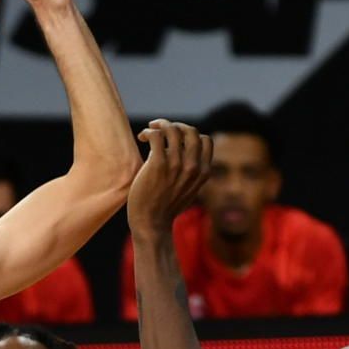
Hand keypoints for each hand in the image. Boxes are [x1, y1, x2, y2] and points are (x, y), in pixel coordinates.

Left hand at [127, 120, 212, 238]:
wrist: (151, 223)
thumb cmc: (166, 207)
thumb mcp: (189, 189)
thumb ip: (191, 171)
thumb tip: (183, 150)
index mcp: (203, 172)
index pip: (205, 140)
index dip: (191, 135)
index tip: (176, 138)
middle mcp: (192, 167)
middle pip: (191, 131)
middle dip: (175, 125)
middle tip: (161, 129)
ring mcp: (176, 165)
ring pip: (173, 129)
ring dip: (160, 125)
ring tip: (150, 131)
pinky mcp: (158, 165)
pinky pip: (156, 136)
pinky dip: (149, 132)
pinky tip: (143, 137)